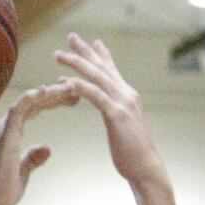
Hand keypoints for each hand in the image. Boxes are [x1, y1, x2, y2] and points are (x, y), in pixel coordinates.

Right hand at [0, 82, 78, 204]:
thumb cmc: (0, 192)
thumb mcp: (23, 173)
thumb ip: (32, 159)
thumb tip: (47, 148)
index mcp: (9, 134)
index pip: (33, 109)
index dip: (53, 101)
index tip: (73, 99)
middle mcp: (4, 127)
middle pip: (33, 102)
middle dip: (56, 94)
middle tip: (77, 89)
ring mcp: (3, 129)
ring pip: (28, 101)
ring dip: (50, 93)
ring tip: (70, 88)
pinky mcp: (4, 134)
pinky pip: (18, 108)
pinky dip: (32, 97)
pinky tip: (46, 90)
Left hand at [55, 34, 164, 187]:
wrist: (145, 168)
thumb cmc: (133, 155)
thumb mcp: (124, 129)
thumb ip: (118, 115)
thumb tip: (114, 112)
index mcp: (127, 97)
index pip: (112, 71)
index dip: (101, 55)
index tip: (92, 42)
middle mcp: (126, 94)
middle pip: (102, 67)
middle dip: (85, 51)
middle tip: (70, 36)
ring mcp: (123, 103)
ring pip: (97, 77)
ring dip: (76, 64)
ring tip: (58, 55)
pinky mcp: (116, 115)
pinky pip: (95, 96)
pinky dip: (80, 87)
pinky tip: (66, 81)